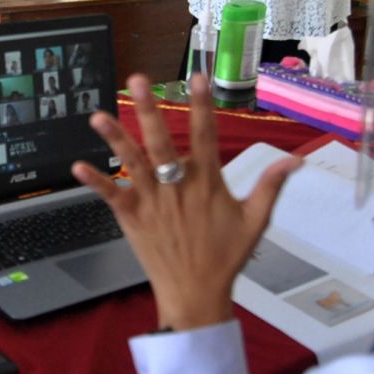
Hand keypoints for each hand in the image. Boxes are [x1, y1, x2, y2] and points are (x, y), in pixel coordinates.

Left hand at [71, 74, 301, 330]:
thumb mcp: (255, 221)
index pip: (205, 135)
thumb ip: (270, 186)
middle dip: (149, 111)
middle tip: (138, 81)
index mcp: (207, 183)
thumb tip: (295, 160)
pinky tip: (77, 166)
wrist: (196, 295)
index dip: (202, 105)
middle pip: (162, 142)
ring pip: (132, 163)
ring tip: (97, 116)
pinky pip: (112, 195)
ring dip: (115, 139)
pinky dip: (96, 181)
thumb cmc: (225, 256)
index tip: (197, 78)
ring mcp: (152, 202)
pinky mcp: (132, 218)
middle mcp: (177, 187)